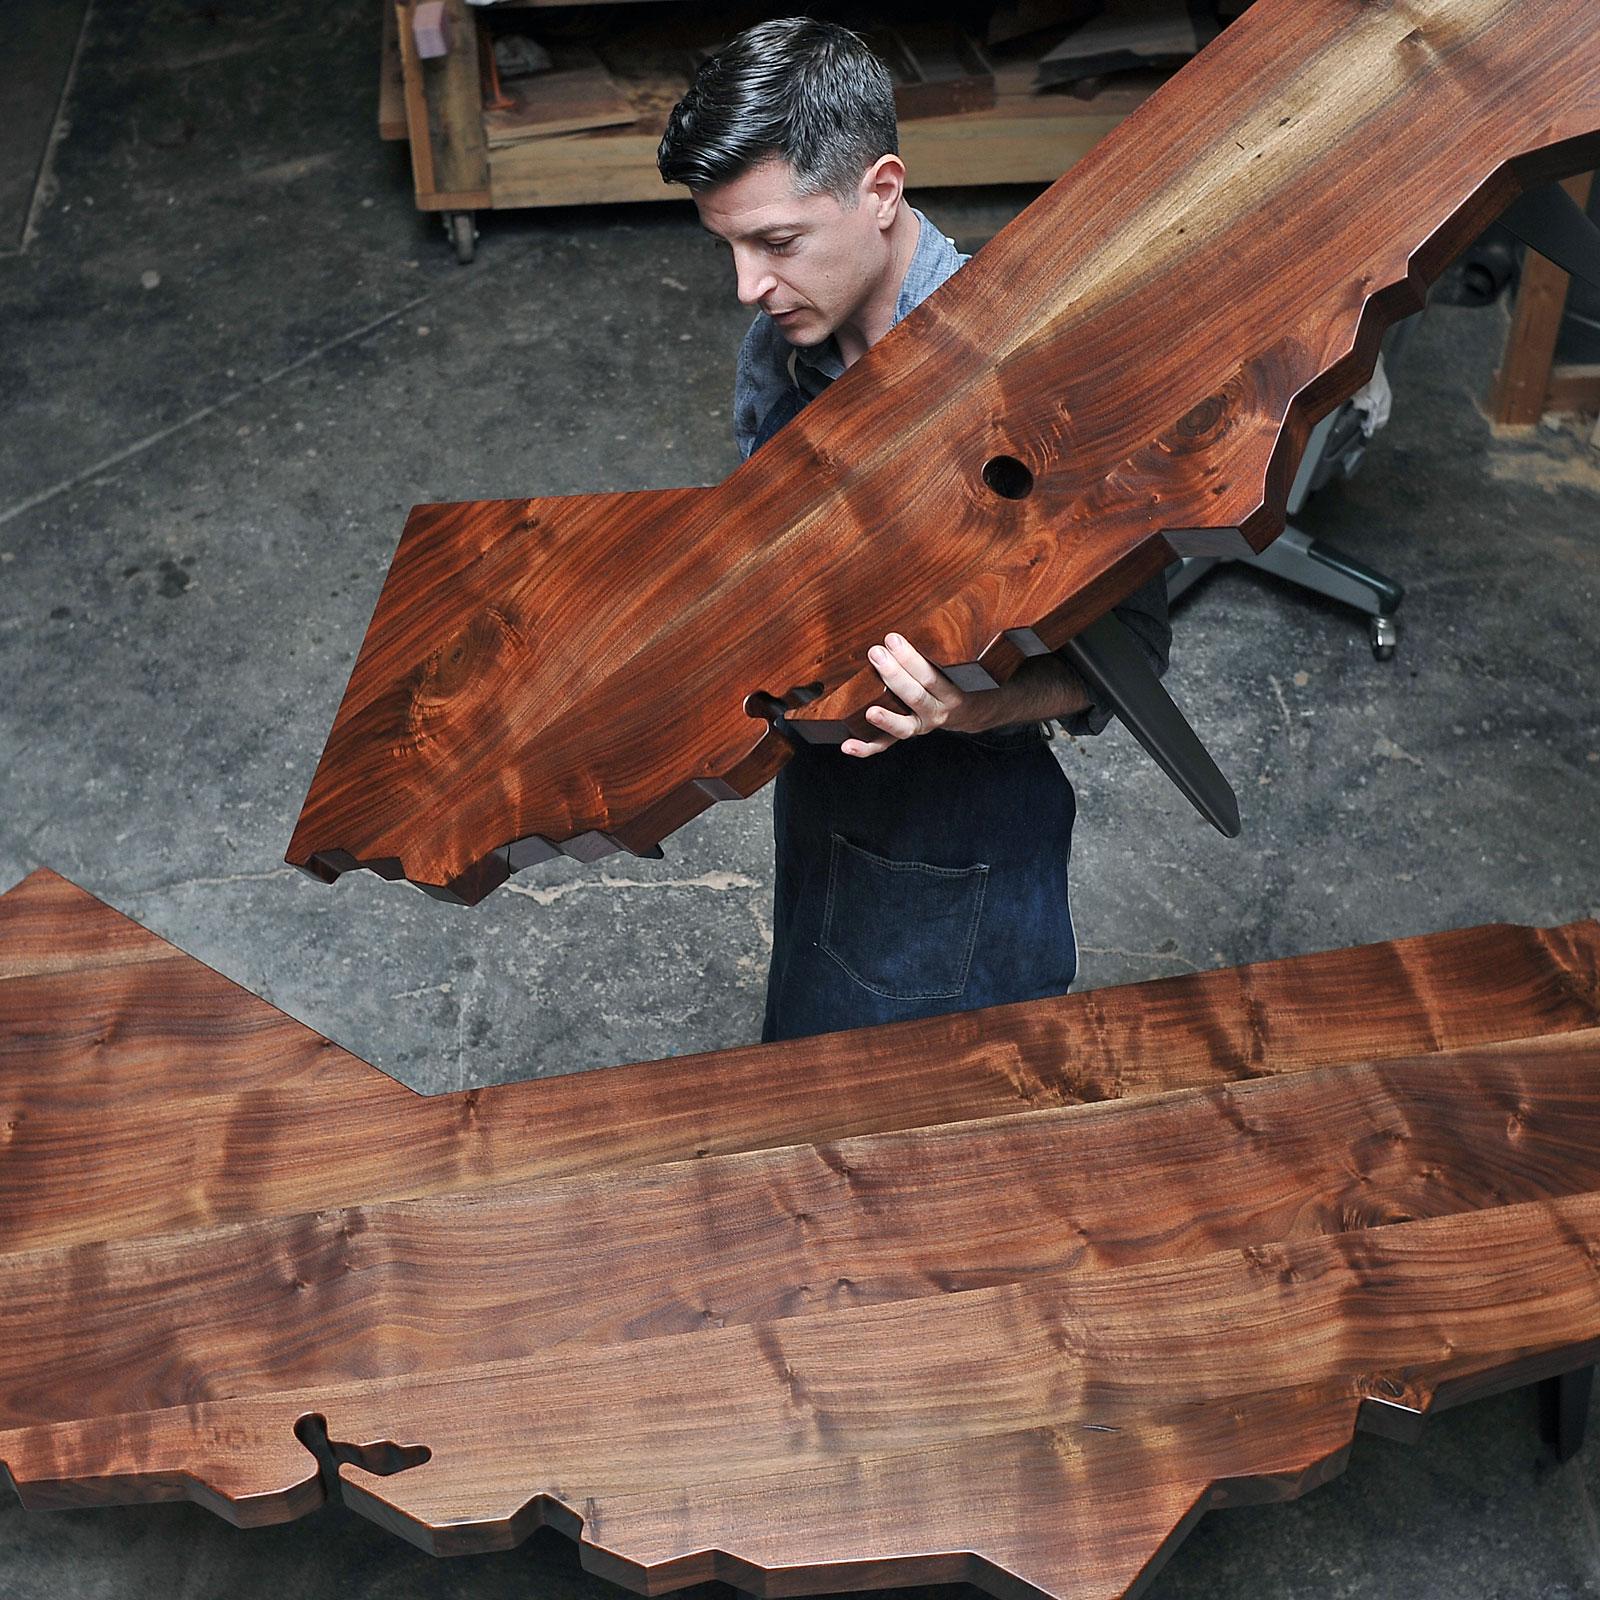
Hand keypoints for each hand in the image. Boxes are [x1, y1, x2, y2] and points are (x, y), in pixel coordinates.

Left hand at [841, 634, 984, 757]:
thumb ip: (940, 645)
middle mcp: (937, 711)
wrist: (970, 708)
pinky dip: (866, 747)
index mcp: (951, 691)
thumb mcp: (957, 662)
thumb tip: (925, 602)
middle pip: (916, 697)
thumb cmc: (956, 676)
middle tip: (876, 653)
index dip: (912, 660)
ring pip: (903, 727)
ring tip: (869, 711)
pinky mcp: (904, 734)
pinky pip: (885, 744)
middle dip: (894, 675)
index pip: (932, 676)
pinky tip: (848, 745)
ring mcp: (920, 726)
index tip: (893, 639)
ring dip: (885, 718)